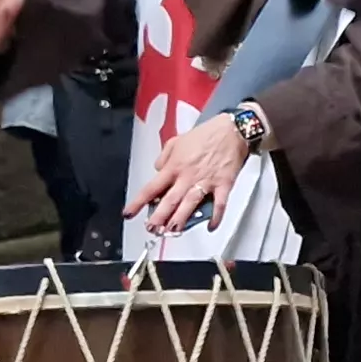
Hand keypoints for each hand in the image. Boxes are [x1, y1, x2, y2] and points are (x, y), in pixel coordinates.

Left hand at [127, 112, 251, 234]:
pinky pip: (219, 204)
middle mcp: (187, 176)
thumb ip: (163, 157)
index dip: (138, 202)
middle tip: (152, 229)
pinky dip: (216, 217)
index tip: (129, 213)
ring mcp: (206, 181)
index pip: (152, 188)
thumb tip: (157, 170)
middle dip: (159, 217)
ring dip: (181, 219)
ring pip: (190, 204)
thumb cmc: (205, 134)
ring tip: (173, 231)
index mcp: (174, 166)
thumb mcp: (176, 141)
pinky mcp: (224, 184)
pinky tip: (210, 227)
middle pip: (169, 200)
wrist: (231, 130)